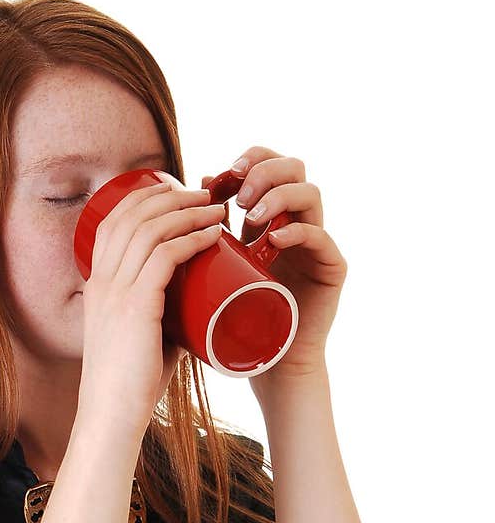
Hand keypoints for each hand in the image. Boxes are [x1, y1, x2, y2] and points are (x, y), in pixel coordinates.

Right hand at [77, 178, 225, 439]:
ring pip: (151, 229)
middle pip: (132, 215)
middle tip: (205, 195)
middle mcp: (102, 281)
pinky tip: (212, 233)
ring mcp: (115, 293)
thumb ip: (167, 320)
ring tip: (216, 209)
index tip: (178, 194)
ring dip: (187, 212)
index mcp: (97, 285)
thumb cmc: (132, 385)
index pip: (114, 221)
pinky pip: (164, 256)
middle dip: (172, 196)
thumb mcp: (144, 339)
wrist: (112, 417)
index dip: (145, 199)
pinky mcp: (135, 308)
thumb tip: (203, 310)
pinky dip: (191, 238)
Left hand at [202, 146, 347, 388]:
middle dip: (263, 171)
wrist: (264, 363)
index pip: (270, 165)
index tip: (220, 177)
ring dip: (277, 196)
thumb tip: (190, 187)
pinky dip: (300, 232)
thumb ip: (203, 233)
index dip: (249, 159)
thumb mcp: (212, 267)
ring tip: (251, 216)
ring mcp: (317, 243)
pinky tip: (277, 238)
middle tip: (238, 196)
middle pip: (294, 168)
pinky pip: (322, 238)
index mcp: (272, 216)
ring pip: (310, 194)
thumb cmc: (232, 317)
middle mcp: (298, 221)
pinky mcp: (332, 269)